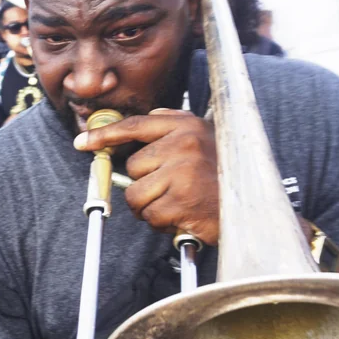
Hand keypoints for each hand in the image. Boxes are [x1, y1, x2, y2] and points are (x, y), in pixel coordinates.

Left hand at [75, 109, 218, 244]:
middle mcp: (184, 145)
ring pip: (136, 194)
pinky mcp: (181, 201)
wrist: (256, 210)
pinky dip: (163, 222)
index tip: (82, 143)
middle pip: (133, 167)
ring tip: (178, 202)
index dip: (104, 135)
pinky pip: (150, 215)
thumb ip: (176, 124)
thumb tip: (149, 116)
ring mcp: (182, 173)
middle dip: (145, 183)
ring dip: (151, 206)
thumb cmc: (226, 174)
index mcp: (186, 126)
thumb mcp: (207, 137)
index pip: (135, 126)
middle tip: (172, 188)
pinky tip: (184, 215)